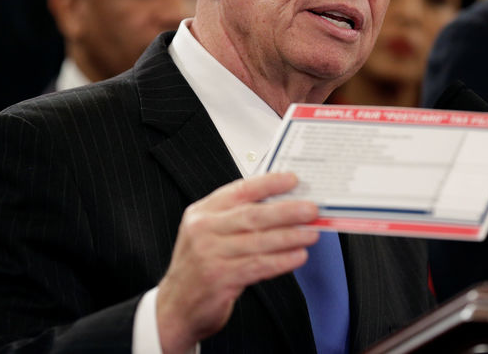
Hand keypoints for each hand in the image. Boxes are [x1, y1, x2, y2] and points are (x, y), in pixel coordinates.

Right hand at [156, 172, 318, 353]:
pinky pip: (258, 265)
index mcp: (202, 212)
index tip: (292, 179)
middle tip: (311, 209)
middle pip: (252, 215)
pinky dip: (282, 260)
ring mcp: (209, 254)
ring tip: (311, 233)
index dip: (268, 183)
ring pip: (258, 241)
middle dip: (287, 211)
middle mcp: (203, 229)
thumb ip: (237, 219)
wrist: (176, 307)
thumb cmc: (200, 266)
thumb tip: (282, 206)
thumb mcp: (209, 234)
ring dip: (290, 237)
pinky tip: (298, 256)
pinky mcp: (219, 278)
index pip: (240, 190)